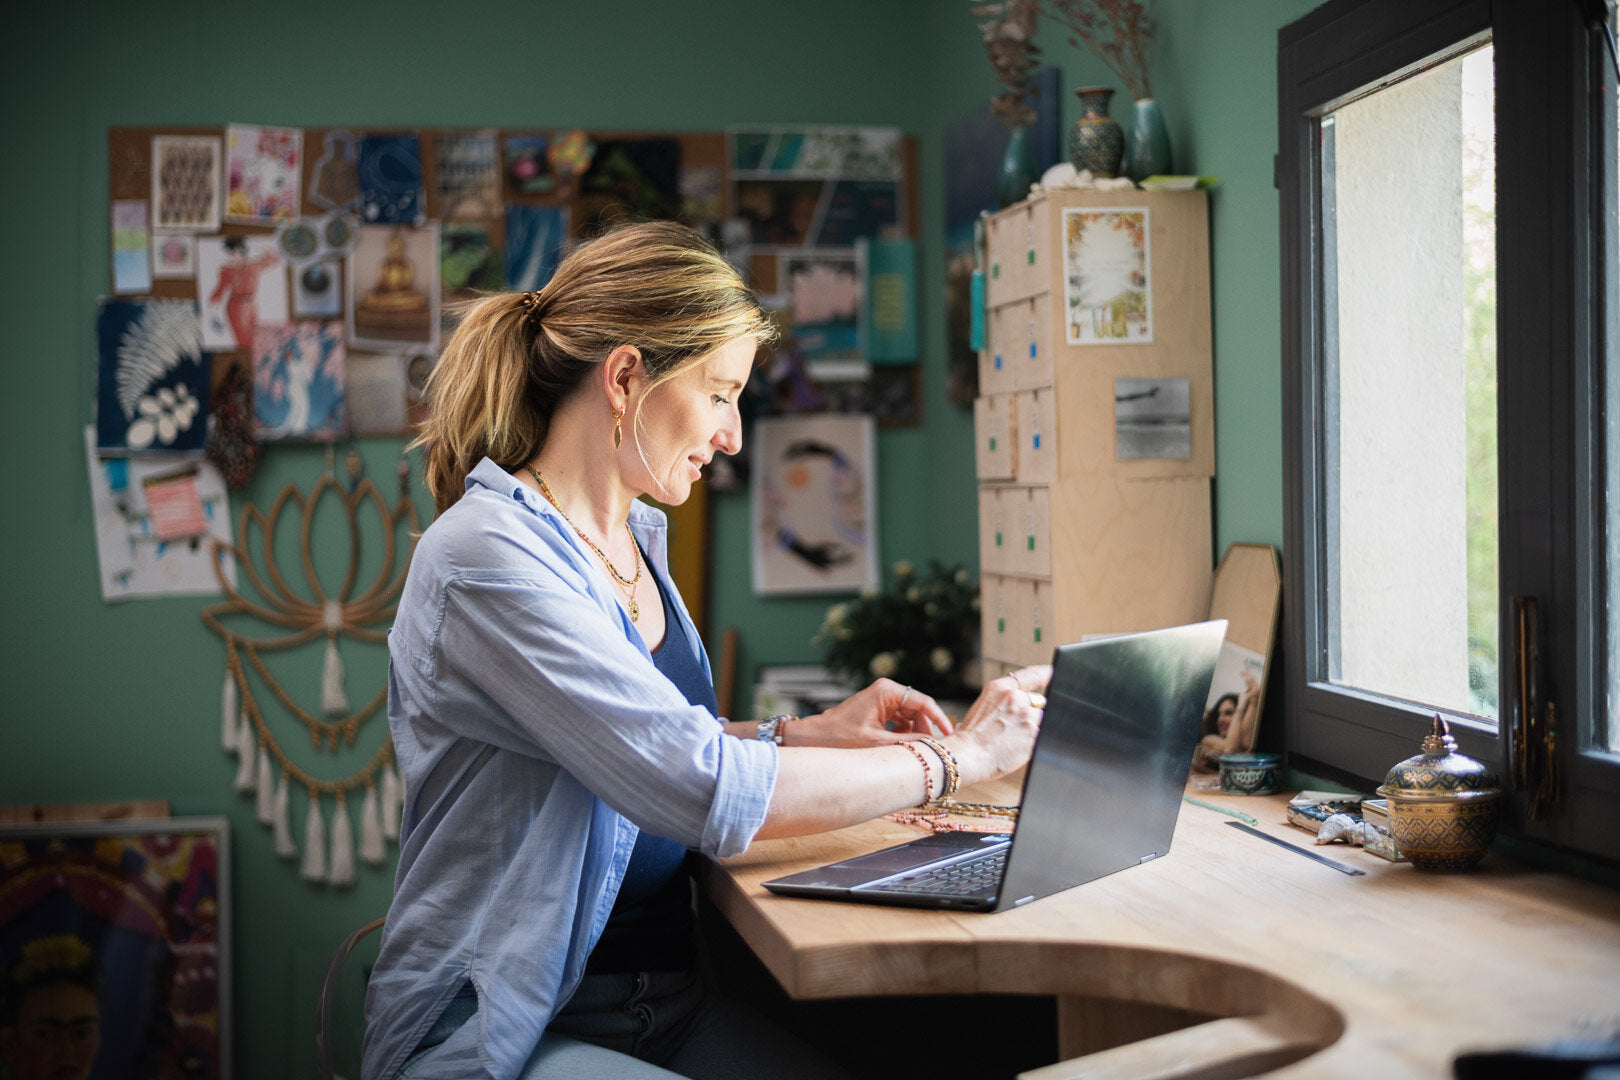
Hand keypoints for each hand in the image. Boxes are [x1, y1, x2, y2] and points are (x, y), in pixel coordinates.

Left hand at [792, 678, 953, 747]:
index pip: (924, 702)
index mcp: (887, 691)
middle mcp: (886, 690)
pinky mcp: (878, 709)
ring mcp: (881, 699)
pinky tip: (902, 747)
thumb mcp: (878, 744)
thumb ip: (908, 744)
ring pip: (910, 715)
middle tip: (931, 750)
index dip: (939, 719)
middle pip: (918, 709)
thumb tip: (934, 747)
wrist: (814, 739)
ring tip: (915, 751)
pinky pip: (900, 719)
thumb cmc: (840, 738)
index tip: (950, 735)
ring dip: (914, 733)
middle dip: (925, 729)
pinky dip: (904, 733)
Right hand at [946, 668, 1049, 785]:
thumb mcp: (984, 706)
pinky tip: (1017, 748)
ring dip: (1032, 729)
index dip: (1047, 673)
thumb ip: (1007, 700)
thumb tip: (1034, 703)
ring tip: (1011, 741)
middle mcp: (1015, 698)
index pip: (1032, 675)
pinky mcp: (1034, 735)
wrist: (966, 756)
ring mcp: (1026, 716)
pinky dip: (1033, 742)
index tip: (1054, 672)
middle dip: (1029, 715)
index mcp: (1000, 688)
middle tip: (1012, 729)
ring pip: (1040, 721)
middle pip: (1037, 703)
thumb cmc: (971, 736)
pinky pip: (1042, 736)